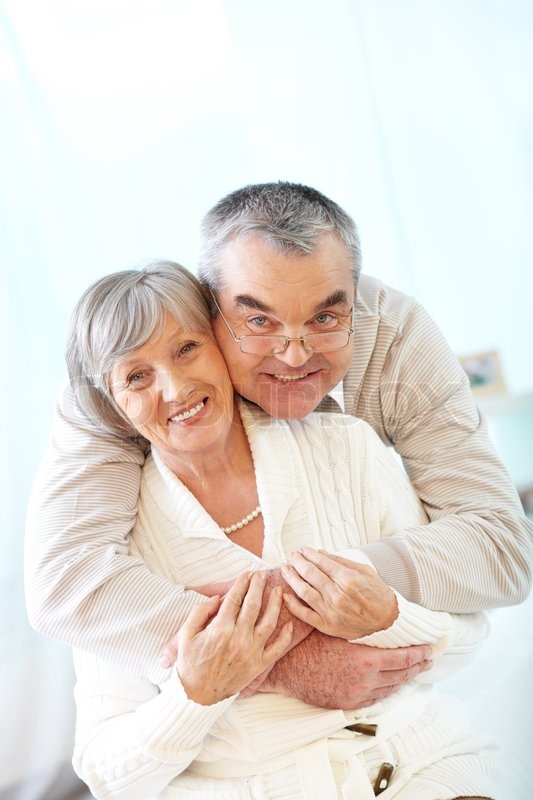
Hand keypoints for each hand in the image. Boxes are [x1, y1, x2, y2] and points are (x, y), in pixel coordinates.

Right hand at [176, 571, 292, 704]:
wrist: (198, 697)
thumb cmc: (190, 664)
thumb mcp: (185, 635)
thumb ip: (199, 612)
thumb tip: (216, 598)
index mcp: (220, 630)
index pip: (234, 599)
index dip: (242, 584)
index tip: (247, 574)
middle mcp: (238, 639)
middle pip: (253, 605)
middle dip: (258, 587)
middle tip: (262, 575)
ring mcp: (251, 652)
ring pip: (268, 622)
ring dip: (275, 604)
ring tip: (279, 591)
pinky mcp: (259, 666)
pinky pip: (277, 649)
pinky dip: (285, 636)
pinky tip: (289, 624)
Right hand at [260, 631, 432, 708]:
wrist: (289, 667)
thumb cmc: (311, 642)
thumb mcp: (339, 630)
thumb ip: (361, 629)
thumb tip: (379, 616)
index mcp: (365, 659)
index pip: (402, 658)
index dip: (418, 654)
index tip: (429, 649)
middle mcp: (365, 680)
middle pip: (400, 675)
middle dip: (417, 667)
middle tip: (428, 660)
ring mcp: (357, 694)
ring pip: (389, 688)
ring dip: (404, 679)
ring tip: (414, 671)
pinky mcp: (348, 703)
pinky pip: (375, 698)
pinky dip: (387, 689)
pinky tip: (392, 683)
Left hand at [281, 548, 397, 638]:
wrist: (387, 619)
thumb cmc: (376, 592)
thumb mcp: (363, 570)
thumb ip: (340, 561)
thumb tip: (319, 552)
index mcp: (347, 579)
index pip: (320, 562)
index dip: (308, 554)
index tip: (301, 549)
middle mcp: (338, 595)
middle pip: (309, 574)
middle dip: (297, 562)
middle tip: (291, 555)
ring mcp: (331, 612)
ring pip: (303, 592)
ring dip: (291, 578)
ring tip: (285, 569)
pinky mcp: (328, 626)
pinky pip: (305, 615)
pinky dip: (293, 605)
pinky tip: (285, 594)